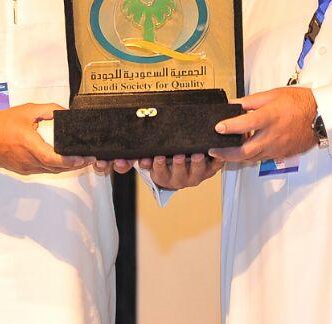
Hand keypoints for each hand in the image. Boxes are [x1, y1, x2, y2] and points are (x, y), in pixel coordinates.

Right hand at [0, 104, 90, 174]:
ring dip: (65, 167)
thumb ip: (49, 109)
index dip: (69, 161)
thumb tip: (64, 112)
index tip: (83, 158)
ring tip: (80, 161)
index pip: (53, 158)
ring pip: (50, 170)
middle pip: (55, 167)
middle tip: (89, 159)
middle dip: (74, 165)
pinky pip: (42, 170)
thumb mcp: (28, 110)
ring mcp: (24, 166)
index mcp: (29, 144)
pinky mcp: (22, 169)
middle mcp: (27, 159)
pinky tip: (62, 162)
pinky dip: (54, 168)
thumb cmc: (2, 123)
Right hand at [89, 154, 223, 189]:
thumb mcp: (148, 159)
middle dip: (176, 165)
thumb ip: (131, 160)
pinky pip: (215, 167)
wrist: (184, 165)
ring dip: (196, 164)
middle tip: (176, 155)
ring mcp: (195, 176)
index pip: (157, 174)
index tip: (154, 158)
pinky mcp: (210, 170)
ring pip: (196, 173)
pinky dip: (217, 160)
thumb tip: (113, 162)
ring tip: (197, 154)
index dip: (156, 167)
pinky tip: (216, 151)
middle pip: (177, 175)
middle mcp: (179, 180)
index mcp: (163, 177)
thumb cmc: (163, 159)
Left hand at [209, 86, 317, 164]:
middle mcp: (273, 135)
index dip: (230, 126)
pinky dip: (251, 155)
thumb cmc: (299, 102)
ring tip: (224, 152)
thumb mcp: (273, 94)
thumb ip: (251, 101)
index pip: (246, 124)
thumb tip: (233, 104)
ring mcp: (277, 147)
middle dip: (226, 153)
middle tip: (213, 150)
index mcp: (271, 117)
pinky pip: (262, 157)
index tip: (217, 127)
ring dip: (236, 157)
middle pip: (245, 151)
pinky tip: (244, 150)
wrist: (320, 116)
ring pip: (252, 158)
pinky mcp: (282, 154)